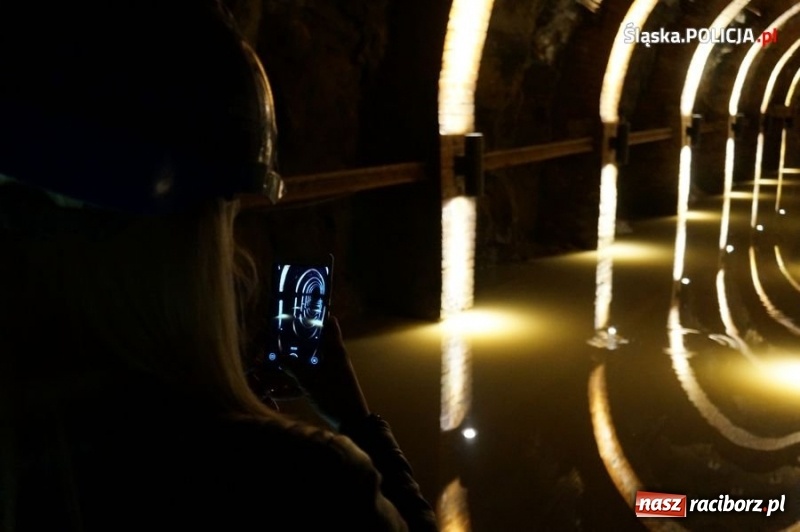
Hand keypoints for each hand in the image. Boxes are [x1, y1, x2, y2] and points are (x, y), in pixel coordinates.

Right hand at [283, 316, 369, 430]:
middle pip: (313, 342)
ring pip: (308, 361)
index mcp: (334, 350)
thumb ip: (294, 368)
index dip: (315, 314)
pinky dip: (294, 382)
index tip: (298, 310)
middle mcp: (333, 357)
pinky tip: (277, 390)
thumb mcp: (311, 382)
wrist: (353, 422)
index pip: (329, 323)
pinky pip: (307, 379)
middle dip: (295, 341)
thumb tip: (278, 356)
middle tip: (276, 338)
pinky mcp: (326, 384)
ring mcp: (330, 371)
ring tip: (271, 362)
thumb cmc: (336, 398)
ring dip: (292, 363)